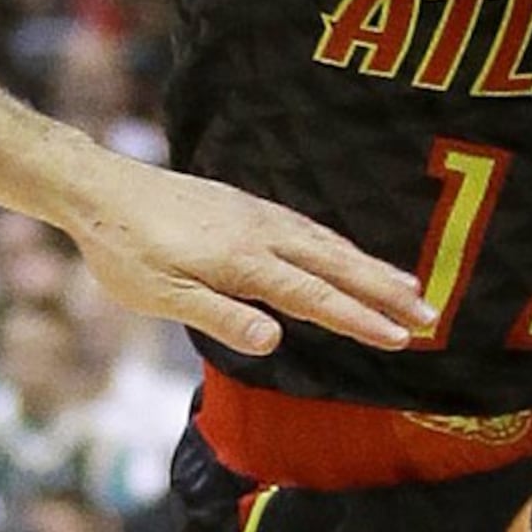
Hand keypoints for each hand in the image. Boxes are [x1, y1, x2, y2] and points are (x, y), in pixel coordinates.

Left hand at [58, 162, 428, 356]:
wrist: (100, 189)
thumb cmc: (124, 251)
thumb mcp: (162, 296)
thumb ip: (220, 317)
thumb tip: (275, 342)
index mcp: (242, 261)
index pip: (314, 296)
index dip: (359, 318)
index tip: (401, 336)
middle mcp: (259, 232)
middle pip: (335, 265)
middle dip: (385, 291)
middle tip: (431, 314)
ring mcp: (255, 214)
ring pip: (326, 243)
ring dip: (370, 267)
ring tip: (410, 285)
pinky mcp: (245, 206)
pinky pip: (307, 228)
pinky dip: (339, 246)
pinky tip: (347, 256)